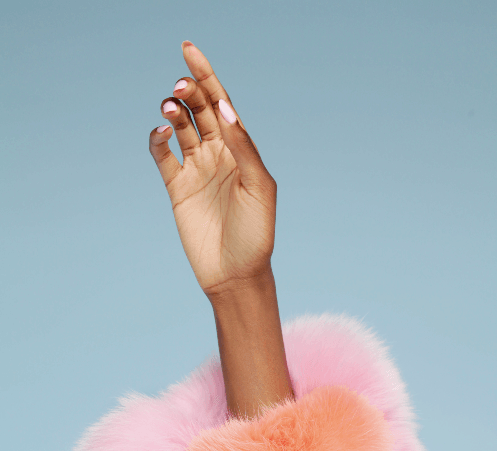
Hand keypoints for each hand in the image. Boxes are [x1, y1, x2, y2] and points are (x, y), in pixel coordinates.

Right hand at [149, 41, 276, 298]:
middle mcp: (218, 155)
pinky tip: (160, 134)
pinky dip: (157, 141)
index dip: (206, 75)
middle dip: (188, 91)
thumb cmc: (256, 235)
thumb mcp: (259, 188)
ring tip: (170, 109)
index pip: (221, 103)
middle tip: (179, 88)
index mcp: (241, 150)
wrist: (235, 275)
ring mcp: (196, 171)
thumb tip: (225, 108)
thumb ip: (244, 148)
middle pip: (198, 110)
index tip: (189, 49)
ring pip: (180, 129)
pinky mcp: (177, 189)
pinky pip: (162, 157)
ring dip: (173, 113)